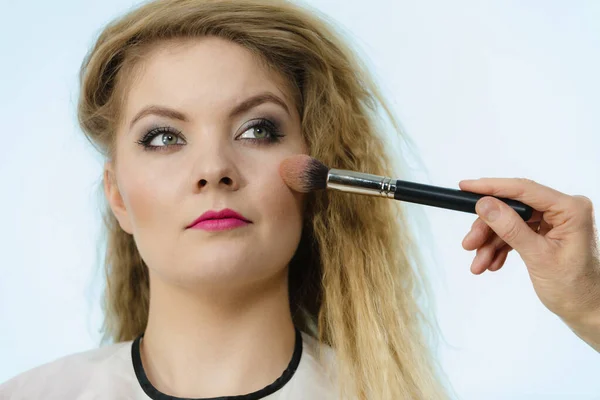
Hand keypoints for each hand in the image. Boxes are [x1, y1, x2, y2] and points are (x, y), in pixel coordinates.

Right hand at [458, 178, 599, 326]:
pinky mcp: (545, 232)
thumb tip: (485, 204)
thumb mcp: (538, 257)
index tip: (465, 187)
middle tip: (469, 243)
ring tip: (479, 263)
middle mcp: (562, 210)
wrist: (586, 310)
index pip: (523, 190)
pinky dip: (500, 248)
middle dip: (488, 227)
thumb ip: (510, 228)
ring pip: (509, 222)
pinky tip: (491, 263)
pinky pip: (514, 233)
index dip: (490, 187)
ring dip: (490, 242)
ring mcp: (553, 221)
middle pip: (511, 208)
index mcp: (570, 208)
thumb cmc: (575, 287)